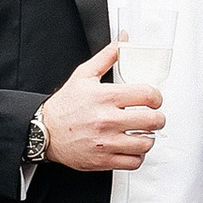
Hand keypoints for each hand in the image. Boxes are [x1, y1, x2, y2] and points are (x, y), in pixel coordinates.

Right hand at [36, 42, 164, 171]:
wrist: (44, 131)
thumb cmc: (65, 105)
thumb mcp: (84, 74)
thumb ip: (107, 56)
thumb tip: (124, 40)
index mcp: (105, 97)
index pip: (147, 95)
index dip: (157, 97)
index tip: (154, 99)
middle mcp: (107, 120)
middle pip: (152, 121)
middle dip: (158, 118)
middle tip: (154, 116)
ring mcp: (106, 142)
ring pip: (146, 143)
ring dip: (149, 137)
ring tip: (143, 132)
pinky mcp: (103, 160)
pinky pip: (133, 162)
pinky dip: (137, 156)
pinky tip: (132, 147)